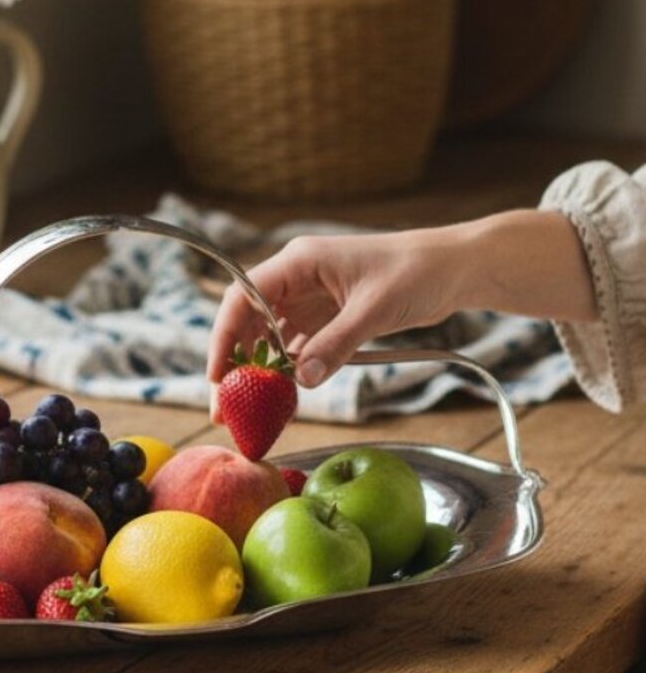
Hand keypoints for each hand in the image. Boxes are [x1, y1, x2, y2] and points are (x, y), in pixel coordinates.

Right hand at [206, 210, 596, 403]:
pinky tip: (282, 396)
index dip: (224, 336)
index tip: (218, 375)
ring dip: (260, 370)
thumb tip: (300, 381)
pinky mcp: (328, 315)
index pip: (243, 297)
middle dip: (235, 361)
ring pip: (270, 336)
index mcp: (298, 262)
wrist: (454, 268)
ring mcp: (311, 297)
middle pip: (249, 319)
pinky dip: (288, 370)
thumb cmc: (416, 272)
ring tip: (248, 410)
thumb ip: (336, 344)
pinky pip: (297, 345)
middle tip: (225, 407)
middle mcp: (297, 277)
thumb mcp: (374, 309)